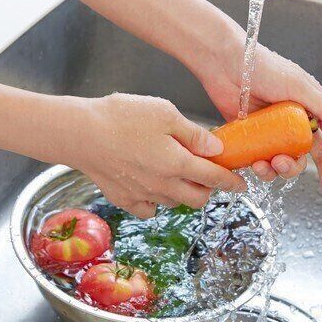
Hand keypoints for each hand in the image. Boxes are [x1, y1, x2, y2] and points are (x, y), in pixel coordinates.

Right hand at [66, 93, 246, 218]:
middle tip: (207, 175)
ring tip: (178, 175)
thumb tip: (216, 148)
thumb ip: (193, 133)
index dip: (231, 181)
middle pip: (197, 198)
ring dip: (183, 193)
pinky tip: (152, 185)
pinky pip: (148, 209)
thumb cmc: (121, 117)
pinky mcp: (123, 198)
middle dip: (208, 189)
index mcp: (178, 163)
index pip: (214, 178)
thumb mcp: (164, 113)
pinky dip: (156, 202)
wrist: (81, 133)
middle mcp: (163, 185)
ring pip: (174, 203)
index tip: (241, 184)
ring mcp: (142, 195)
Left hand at [193, 23, 321, 208]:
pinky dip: (263, 167)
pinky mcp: (254, 138)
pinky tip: (257, 163)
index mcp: (312, 107)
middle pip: (318, 156)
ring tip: (274, 163)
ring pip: (289, 162)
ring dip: (286, 169)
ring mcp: (275, 131)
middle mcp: (296, 121)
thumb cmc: (263, 66)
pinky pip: (264, 160)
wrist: (225, 65)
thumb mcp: (298, 87)